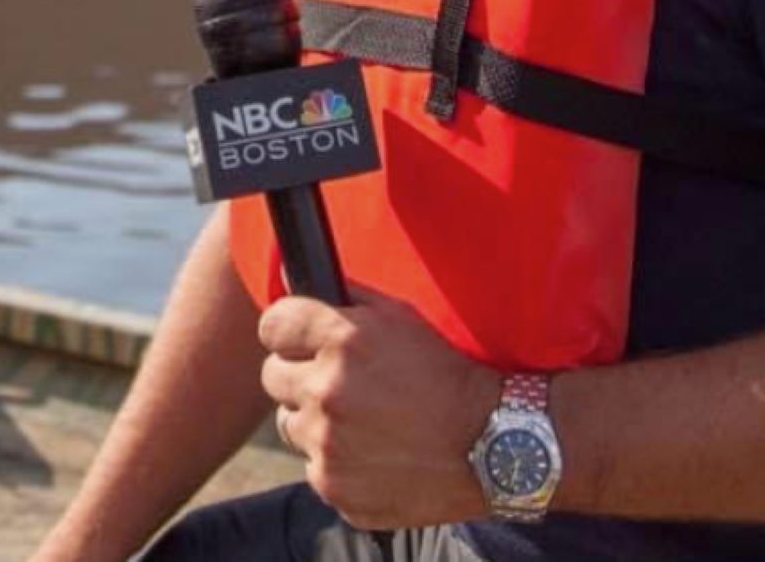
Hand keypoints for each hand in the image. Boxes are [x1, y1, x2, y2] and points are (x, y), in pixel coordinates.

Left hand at [260, 289, 500, 530]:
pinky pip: (314, 467)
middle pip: (272, 375)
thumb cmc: (445, 374)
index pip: (272, 325)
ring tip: (360, 423)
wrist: (493, 446)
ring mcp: (329, 445)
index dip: (288, 332)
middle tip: (338, 385)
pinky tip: (373, 455)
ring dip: (313, 421)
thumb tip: (290, 276)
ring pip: (289, 424)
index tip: (303, 341)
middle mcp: (326, 391)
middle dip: (299, 375)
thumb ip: (341, 293)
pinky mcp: (336, 487)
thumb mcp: (399, 316)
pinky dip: (335, 462)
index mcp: (339, 341)